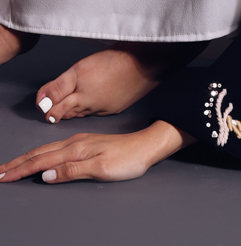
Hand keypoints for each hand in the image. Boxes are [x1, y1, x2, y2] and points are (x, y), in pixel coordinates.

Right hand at [0, 121, 192, 183]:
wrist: (147, 146)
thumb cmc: (127, 159)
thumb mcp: (102, 168)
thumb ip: (73, 171)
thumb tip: (47, 175)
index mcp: (76, 149)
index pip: (41, 161)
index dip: (21, 170)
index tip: (3, 177)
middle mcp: (75, 143)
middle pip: (39, 153)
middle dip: (18, 163)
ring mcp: (80, 142)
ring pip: (46, 150)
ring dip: (27, 158)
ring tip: (13, 165)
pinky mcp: (85, 144)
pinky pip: (55, 149)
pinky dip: (41, 154)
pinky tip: (40, 156)